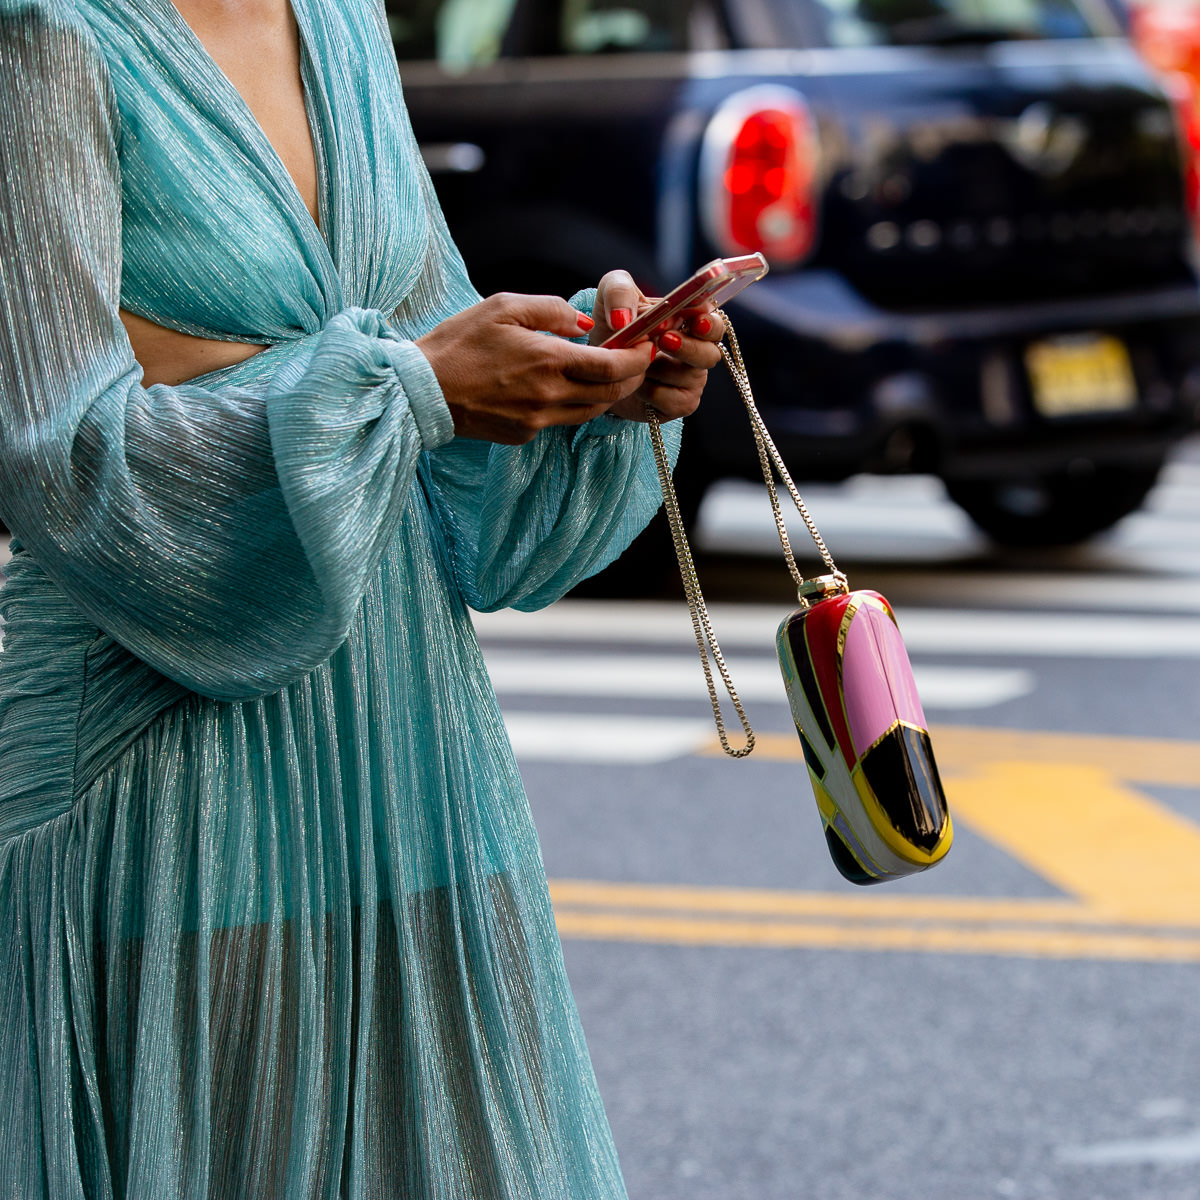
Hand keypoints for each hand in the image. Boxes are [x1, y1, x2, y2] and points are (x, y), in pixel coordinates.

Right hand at [416, 292, 653, 443]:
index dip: (637, 358)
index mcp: (547, 361)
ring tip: (609, 372)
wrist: (422, 391)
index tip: (647, 346)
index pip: (612, 367)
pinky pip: (562, 420)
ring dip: (607, 394)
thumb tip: (585, 323)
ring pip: (591, 412)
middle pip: (611, 394)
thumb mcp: (503, 306)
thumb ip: (551, 310)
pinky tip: (567, 387)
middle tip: (638, 360)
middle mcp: (549, 396)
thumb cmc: (459, 342)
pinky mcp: (524, 435)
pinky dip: (575, 404)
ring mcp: (537, 421)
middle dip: (632, 377)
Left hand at [587, 269, 724, 422]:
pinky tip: (636, 385)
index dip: (709, 324)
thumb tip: (623, 318)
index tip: (697, 322)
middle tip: (664, 341)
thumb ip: (618, 292)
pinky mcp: (680, 404)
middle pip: (710, 354)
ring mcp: (691, 379)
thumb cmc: (613, 327)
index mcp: (689, 322)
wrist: (598, 368)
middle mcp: (697, 351)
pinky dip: (650, 392)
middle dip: (689, 348)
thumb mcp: (610, 298)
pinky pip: (671, 400)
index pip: (714, 323)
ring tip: (634, 363)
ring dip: (657, 369)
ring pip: (688, 377)